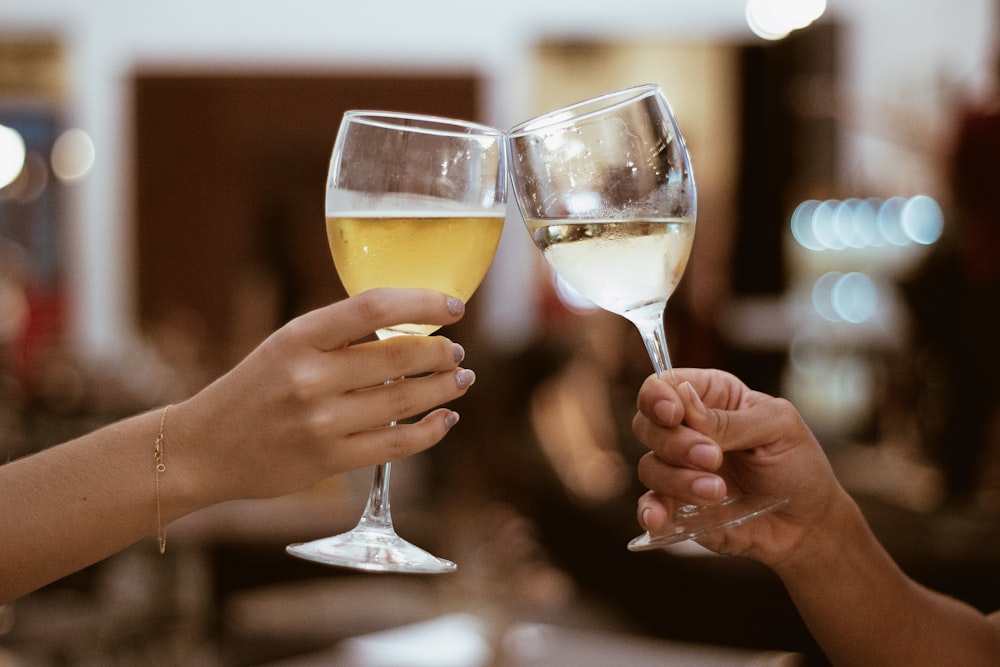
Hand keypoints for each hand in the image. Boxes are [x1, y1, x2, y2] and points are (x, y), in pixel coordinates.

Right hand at [168, 288, 474, 507]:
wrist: (203, 448)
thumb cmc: (254, 388)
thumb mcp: (286, 345)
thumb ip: (340, 335)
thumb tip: (411, 323)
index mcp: (299, 336)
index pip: (374, 308)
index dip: (423, 303)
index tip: (453, 307)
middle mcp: (311, 377)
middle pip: (399, 356)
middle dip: (441, 352)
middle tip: (456, 351)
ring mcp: (321, 421)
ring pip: (405, 401)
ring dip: (444, 388)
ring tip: (461, 379)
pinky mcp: (329, 459)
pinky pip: (395, 444)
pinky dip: (430, 431)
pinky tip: (447, 419)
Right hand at [633, 368, 844, 564]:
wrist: (808, 524)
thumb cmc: (798, 466)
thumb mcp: (777, 428)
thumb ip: (729, 419)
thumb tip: (683, 399)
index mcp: (711, 397)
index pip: (665, 385)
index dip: (658, 396)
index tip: (674, 414)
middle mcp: (687, 430)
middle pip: (647, 424)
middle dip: (675, 442)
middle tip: (713, 458)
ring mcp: (679, 469)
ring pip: (649, 466)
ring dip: (679, 479)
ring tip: (718, 492)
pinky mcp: (677, 505)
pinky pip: (649, 505)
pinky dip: (650, 511)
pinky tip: (659, 518)